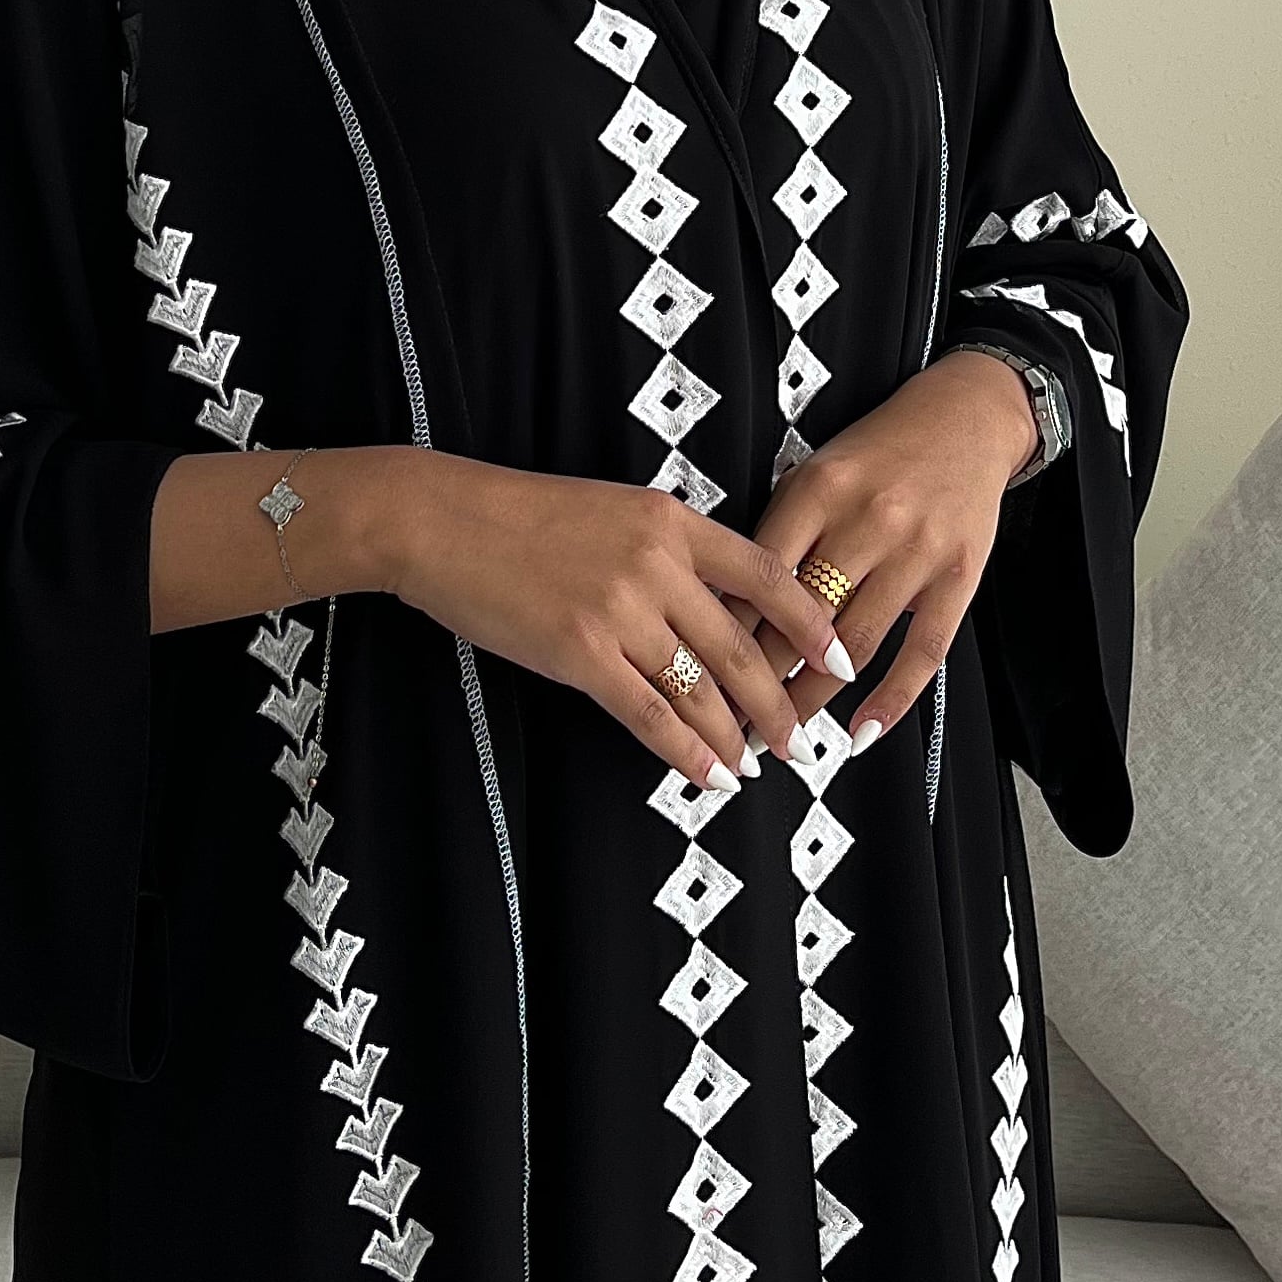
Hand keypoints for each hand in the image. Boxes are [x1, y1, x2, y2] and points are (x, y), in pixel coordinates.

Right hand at [368, 448, 854, 793]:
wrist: (443, 521)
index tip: (838, 658)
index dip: (810, 623)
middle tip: (798, 739)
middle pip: (741, 647)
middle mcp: (656, 564)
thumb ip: (668, 549)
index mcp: (670, 521)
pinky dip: (685, 750)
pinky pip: (648, 714)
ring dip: (734, 736)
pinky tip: (706, 772)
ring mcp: (619, 611)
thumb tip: (717, 607)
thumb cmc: (521, 515)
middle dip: (777, 704)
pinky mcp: (579, 653)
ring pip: (700, 689)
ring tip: (753, 765)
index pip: (766, 576)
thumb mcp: (613, 509)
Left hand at [742, 350, 1037, 751]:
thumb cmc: (876, 453)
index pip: (761, 577)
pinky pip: (923, 652)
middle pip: (803, 619)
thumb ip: (778, 530)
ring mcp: (917, 551)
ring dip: (814, 700)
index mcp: (819, 489)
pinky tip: (862, 732)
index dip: (728, 633)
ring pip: (855, 644)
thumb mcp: (815, 472)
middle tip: (730, 723)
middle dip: (761, 680)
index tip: (701, 673)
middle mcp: (868, 520)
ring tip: (782, 736)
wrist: (962, 420)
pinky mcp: (958, 577)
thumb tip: (725, 603)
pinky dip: (892, 699)